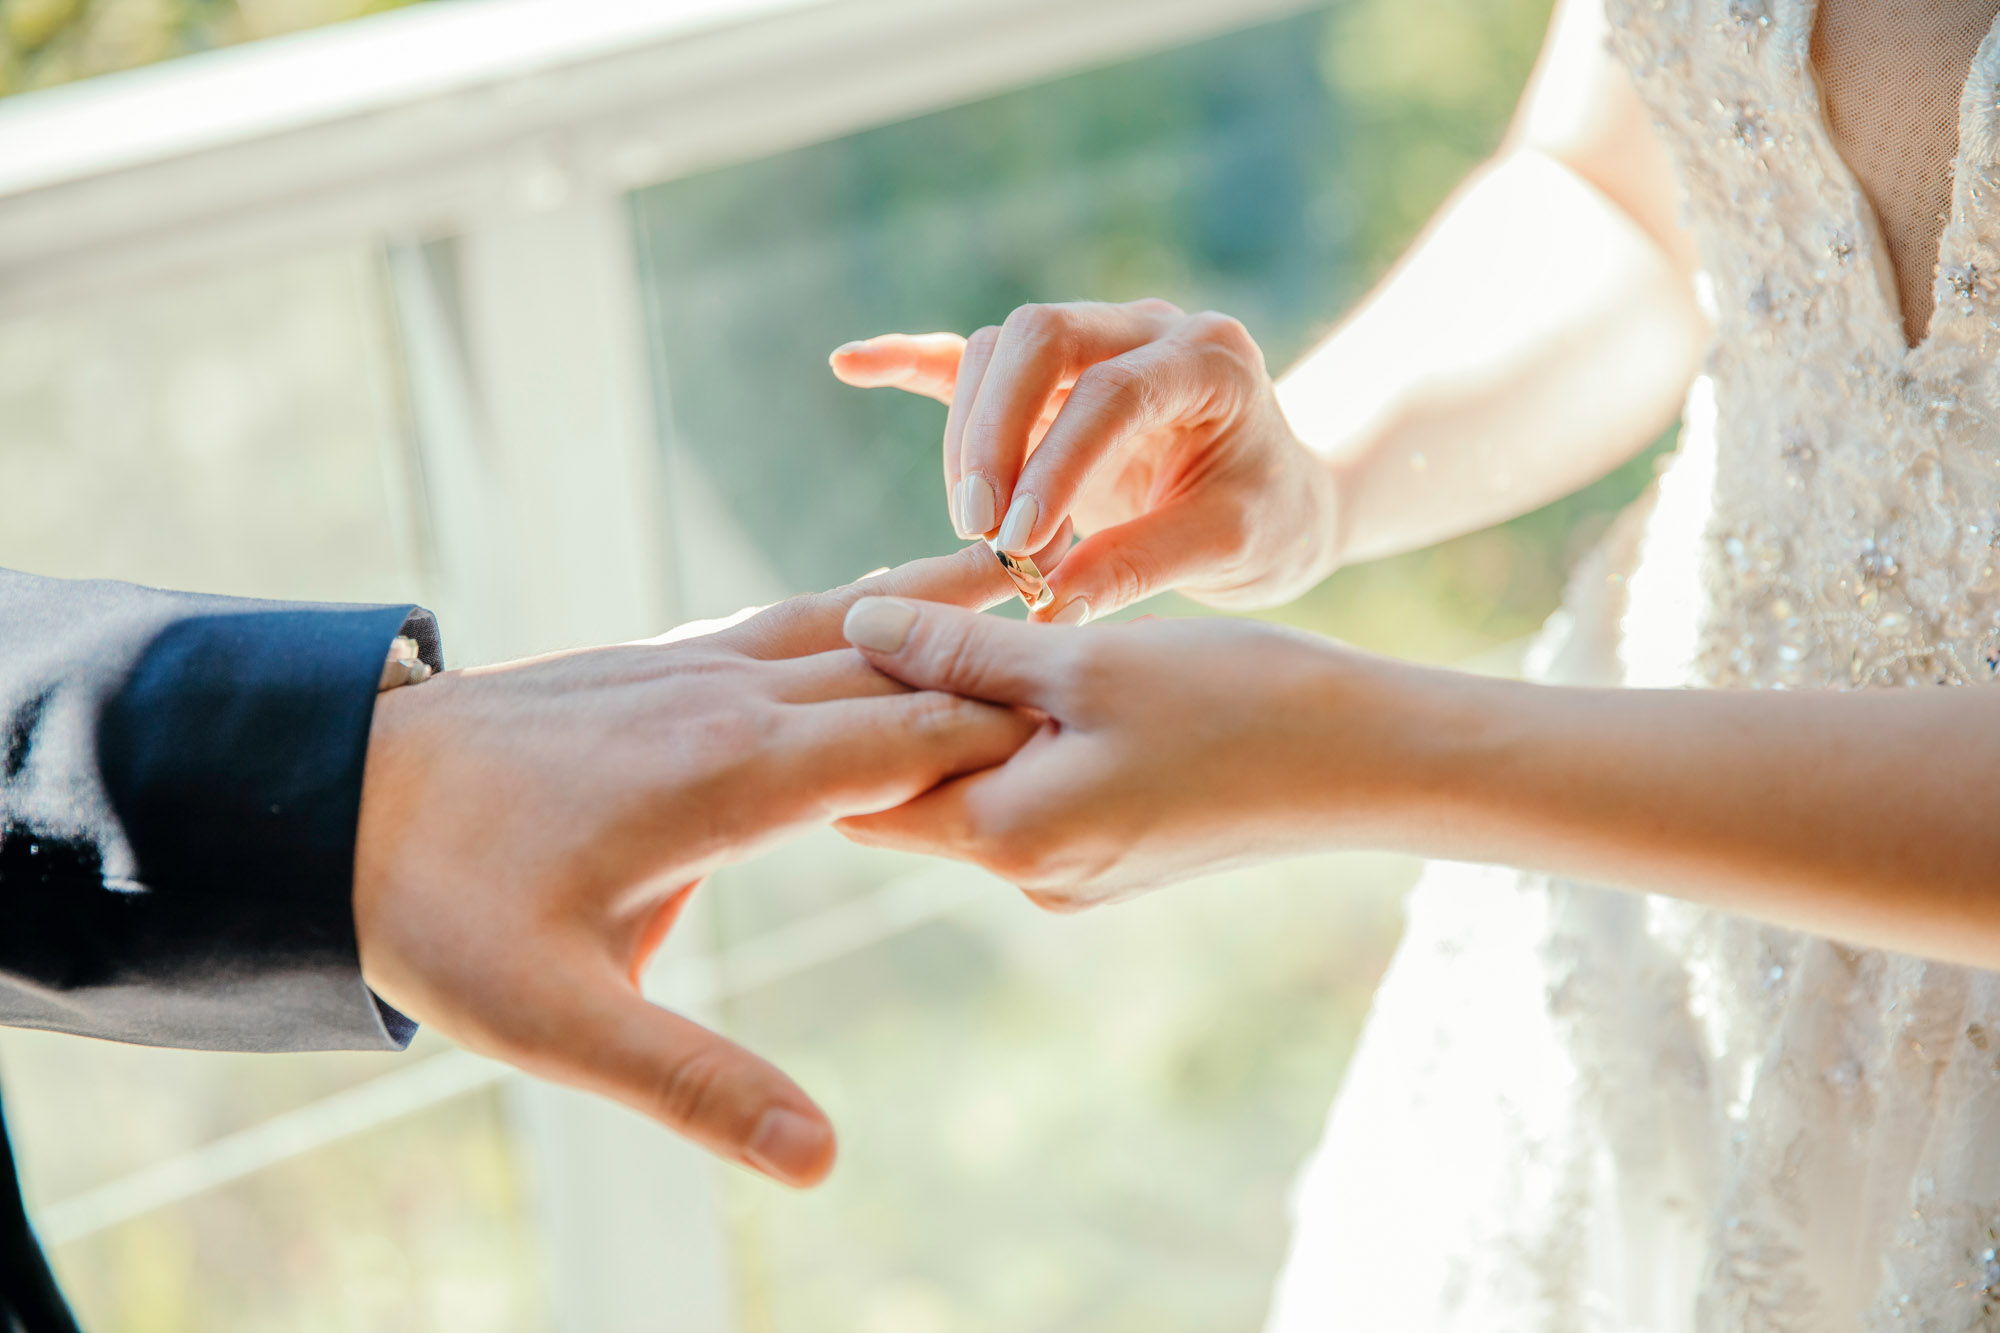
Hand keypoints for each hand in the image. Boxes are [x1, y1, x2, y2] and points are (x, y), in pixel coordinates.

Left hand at [351, 547, 1038, 1187]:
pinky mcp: (656, 659)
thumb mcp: (562, 1021)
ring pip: (842, 622)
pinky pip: (785, 620)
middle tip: (1099, 659)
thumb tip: (818, 1158)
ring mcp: (689, 666)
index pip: (908, 744)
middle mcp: (725, 700)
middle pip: (894, 673)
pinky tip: (870, 606)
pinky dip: (855, 609)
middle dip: (992, 674)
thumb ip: (695, 1082)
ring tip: (1014, 577)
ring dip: (929, 608)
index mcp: (730, 777)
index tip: (1093, 741)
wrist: (328, 794)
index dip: (1003, 742)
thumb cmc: (445, 910)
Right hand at [830, 300, 1338, 622]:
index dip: (1056, 465)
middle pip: (1038, 337)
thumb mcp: (1230, 549)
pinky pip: (969, 358)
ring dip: (972, 441)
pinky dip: (911, 362)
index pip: (1112, 391)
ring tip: (982, 535)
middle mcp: (1145, 330)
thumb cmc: (1268, 521)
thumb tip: (1045, 608)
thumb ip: (1140, 566)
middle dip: (996, 436)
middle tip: (980, 532)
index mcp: (1207, 360)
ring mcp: (1091, 343)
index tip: (1019, 546)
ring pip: (997, 354)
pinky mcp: (1049, 381)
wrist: (1283, 501)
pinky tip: (851, 365)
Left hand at [833, 597, 1429, 908]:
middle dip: (900, 711)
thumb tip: (856, 629)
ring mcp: (1074, 874)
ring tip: (976, 630)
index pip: (863, 791)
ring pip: (976, 788)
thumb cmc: (1235, 703)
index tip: (840, 634)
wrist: (1368, 761)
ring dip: (966, 717)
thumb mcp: (1084, 662)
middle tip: (907, 613)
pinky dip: (1022, 737)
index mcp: (1009, 838)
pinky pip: (1033, 795)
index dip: (840, 714)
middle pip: (914, 792)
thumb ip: (960, 654)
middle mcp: (1030, 877)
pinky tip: (1046, 676)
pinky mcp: (1113, 856)